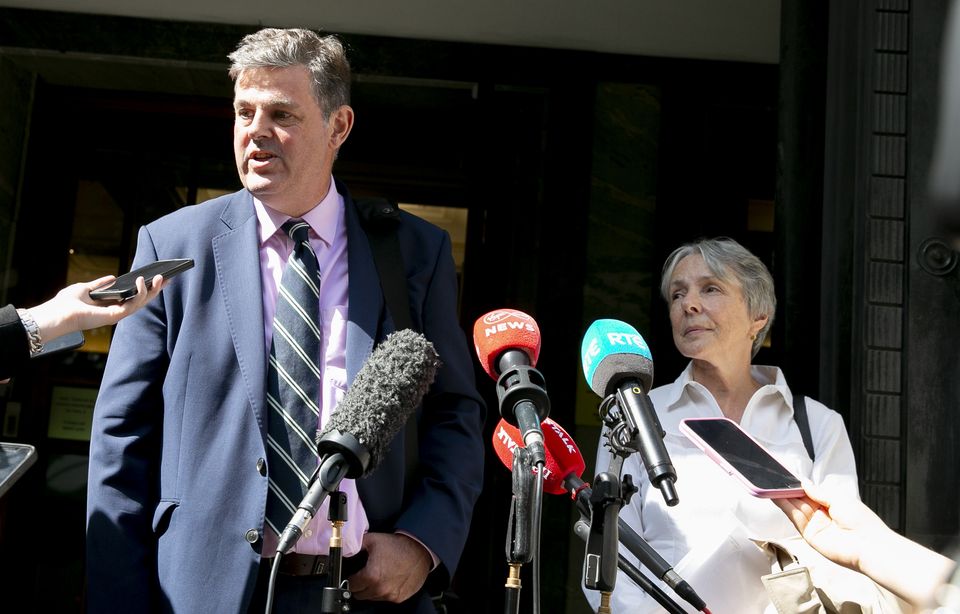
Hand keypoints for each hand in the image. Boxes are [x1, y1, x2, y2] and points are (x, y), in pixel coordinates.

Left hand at [28, 274, 165, 343]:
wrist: (58, 313)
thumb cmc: (67, 303)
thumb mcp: (85, 288)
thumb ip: (99, 285)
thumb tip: (112, 278)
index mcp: (109, 305)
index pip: (131, 297)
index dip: (144, 288)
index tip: (155, 279)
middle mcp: (115, 311)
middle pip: (140, 300)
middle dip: (154, 290)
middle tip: (165, 279)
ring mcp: (117, 314)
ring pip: (140, 303)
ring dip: (152, 291)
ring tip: (159, 278)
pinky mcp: (116, 316)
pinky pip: (133, 304)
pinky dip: (139, 293)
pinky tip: (142, 282)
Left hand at [347, 532, 431, 602]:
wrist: (420, 549)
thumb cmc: (398, 545)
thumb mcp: (373, 540)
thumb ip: (355, 545)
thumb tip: (345, 548)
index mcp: (371, 576)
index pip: (351, 586)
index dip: (351, 579)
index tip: (354, 576)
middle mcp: (380, 588)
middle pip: (360, 595)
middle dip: (361, 585)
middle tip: (367, 575)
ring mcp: (391, 595)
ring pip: (372, 598)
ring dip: (373, 589)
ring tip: (380, 575)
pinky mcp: (399, 598)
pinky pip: (386, 598)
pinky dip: (385, 591)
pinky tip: (389, 580)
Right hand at [774, 481, 887, 571]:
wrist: (869, 546)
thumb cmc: (862, 522)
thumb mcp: (839, 499)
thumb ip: (818, 492)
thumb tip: (804, 482)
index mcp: (833, 506)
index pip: (811, 494)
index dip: (799, 486)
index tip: (786, 476)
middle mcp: (823, 516)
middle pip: (801, 501)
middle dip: (788, 490)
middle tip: (773, 480)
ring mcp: (816, 526)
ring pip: (796, 509)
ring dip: (783, 497)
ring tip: (769, 486)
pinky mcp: (810, 536)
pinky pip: (796, 519)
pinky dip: (785, 508)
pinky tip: (777, 497)